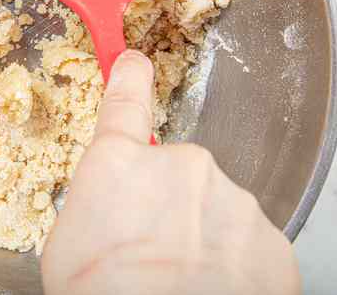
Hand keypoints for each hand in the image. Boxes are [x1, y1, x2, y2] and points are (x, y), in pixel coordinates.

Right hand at [43, 51, 298, 294]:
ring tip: (182, 286)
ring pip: (219, 218)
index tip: (135, 64)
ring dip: (205, 245)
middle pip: (178, 182)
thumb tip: (114, 213)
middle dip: (169, 213)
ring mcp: (234, 201)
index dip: (130, 80)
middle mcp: (184, 167)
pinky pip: (250, 251)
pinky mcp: (270, 242)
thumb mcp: (66, 247)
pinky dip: (237, 273)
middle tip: (150, 260)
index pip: (125, 106)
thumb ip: (99, 207)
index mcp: (122, 165)